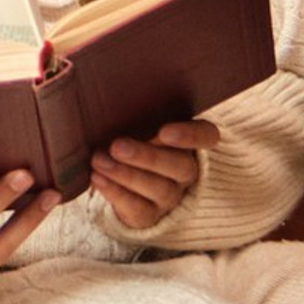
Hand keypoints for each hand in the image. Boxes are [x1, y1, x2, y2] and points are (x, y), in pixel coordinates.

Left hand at [88, 117, 219, 230]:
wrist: (125, 182)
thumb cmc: (133, 138)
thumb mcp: (139, 123)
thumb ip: (136, 111)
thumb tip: (107, 88)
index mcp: (189, 142)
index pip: (206, 136)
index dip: (191, 135)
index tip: (165, 131)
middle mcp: (186, 171)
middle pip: (179, 166)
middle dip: (147, 157)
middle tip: (117, 146)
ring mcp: (171, 196)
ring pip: (159, 189)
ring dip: (126, 174)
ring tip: (99, 160)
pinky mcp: (150, 215)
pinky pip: (138, 209)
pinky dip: (116, 193)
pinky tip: (97, 178)